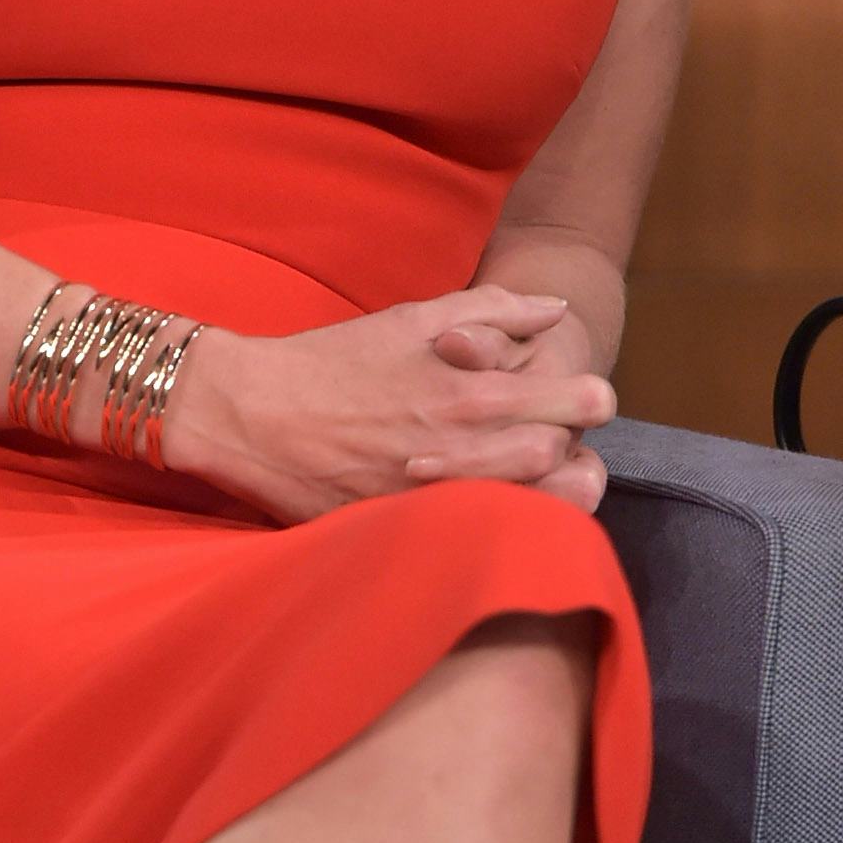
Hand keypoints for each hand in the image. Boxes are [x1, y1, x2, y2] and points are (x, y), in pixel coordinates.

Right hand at [160, 284, 617, 526]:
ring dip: (545, 491)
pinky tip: (482, 506)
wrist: (253, 414)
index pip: (582, 403)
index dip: (589, 399)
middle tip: (547, 439)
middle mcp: (465, 447)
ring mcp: (441, 497)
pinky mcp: (413, 529)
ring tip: (523, 477)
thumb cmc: (334, 360)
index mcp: (473, 389)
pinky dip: (498, 522)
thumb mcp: (414, 317)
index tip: (574, 398)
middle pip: (568, 460)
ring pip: (538, 508)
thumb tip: (556, 309)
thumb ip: (494, 308)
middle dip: (571, 449)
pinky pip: (484, 534)